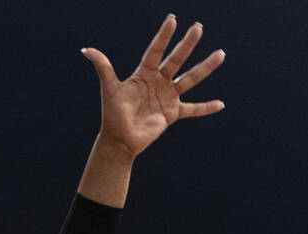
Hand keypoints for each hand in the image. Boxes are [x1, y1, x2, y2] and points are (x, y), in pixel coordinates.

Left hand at [83, 15, 225, 158]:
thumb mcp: (109, 89)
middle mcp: (158, 82)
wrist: (120, 140)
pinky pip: (193, 109)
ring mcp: (167, 96)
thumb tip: (86, 50)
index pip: (156, 50)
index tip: (172, 19)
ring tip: (220, 54)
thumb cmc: (112, 114)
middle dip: (187, 44)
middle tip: (198, 27)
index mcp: (144, 74)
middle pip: (176, 59)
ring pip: (190, 79)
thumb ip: (103, 68)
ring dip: (205, 67)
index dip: (164, 35)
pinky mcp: (173, 113)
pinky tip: (220, 104)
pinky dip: (206, 108)